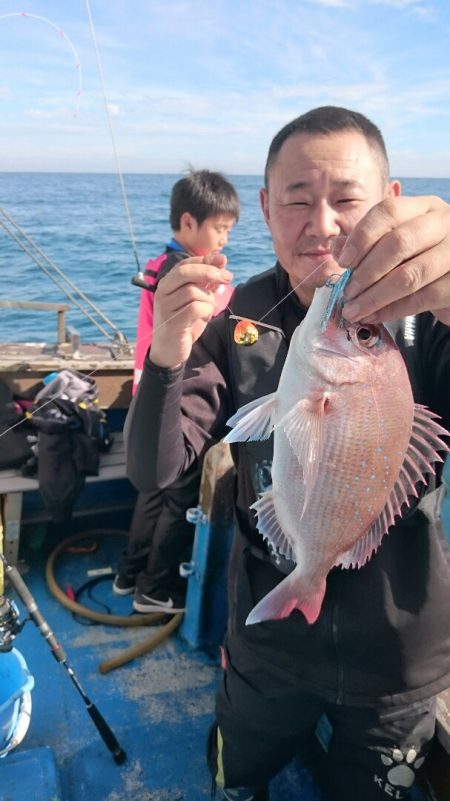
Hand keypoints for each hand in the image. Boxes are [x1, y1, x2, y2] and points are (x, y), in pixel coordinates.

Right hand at [150, 253, 232, 367]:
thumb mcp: (196, 299)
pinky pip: (195, 308)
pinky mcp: (173, 323)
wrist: (168, 351)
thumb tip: (221, 260)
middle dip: (209, 272)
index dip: (205, 260)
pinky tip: (205, 317)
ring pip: (192, 291)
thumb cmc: (183, 323)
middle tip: (227, 278)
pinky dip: (206, 311)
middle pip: (186, 272)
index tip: (223, 261)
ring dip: (208, 299)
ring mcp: (165, 307)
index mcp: (167, 283)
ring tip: (209, 308)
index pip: (185, 264)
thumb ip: (206, 281)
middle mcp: (163, 292)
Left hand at [340, 196, 449, 324]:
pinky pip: (423, 298)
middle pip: (399, 242)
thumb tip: (337, 248)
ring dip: (375, 296)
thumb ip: (367, 243)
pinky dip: (393, 310)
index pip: (389, 211)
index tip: (343, 262)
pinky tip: (375, 316)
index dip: (362, 236)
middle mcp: (444, 223)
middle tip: (347, 292)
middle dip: (366, 271)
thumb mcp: (396, 245)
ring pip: (410, 275)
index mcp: (424, 208)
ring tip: (354, 309)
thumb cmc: (421, 260)